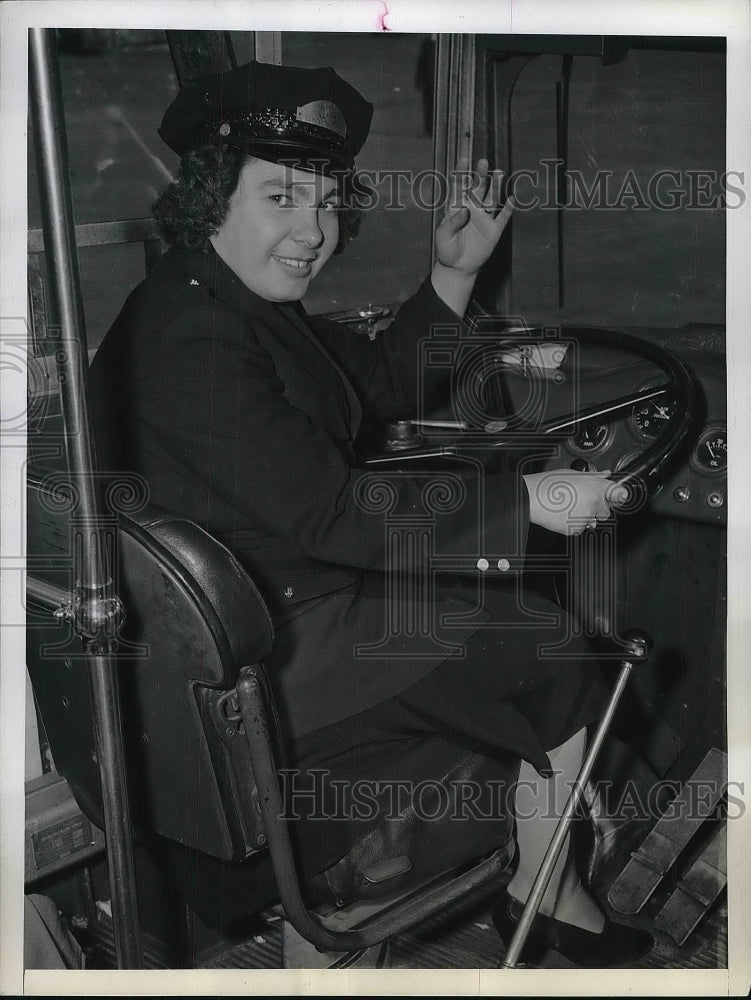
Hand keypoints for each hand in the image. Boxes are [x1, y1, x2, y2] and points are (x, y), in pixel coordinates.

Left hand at [434, 157, 513, 277]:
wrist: (457, 267)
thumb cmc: (447, 249)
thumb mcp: (443, 235)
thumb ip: (452, 222)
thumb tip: (465, 211)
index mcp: (457, 207)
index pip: (459, 186)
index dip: (461, 173)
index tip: (463, 159)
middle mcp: (472, 209)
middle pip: (477, 189)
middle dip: (480, 175)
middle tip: (483, 163)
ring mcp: (484, 218)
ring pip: (491, 199)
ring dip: (495, 186)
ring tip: (499, 173)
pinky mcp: (493, 230)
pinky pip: (502, 218)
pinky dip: (508, 209)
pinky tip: (511, 199)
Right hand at [522, 469, 627, 535]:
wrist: (532, 498)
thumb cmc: (548, 484)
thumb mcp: (573, 474)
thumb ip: (593, 476)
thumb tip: (605, 475)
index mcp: (595, 486)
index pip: (618, 493)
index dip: (618, 496)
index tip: (618, 497)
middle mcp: (594, 502)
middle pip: (605, 511)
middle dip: (596, 508)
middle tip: (580, 501)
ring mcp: (586, 517)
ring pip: (592, 520)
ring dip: (584, 516)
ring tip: (567, 506)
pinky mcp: (577, 528)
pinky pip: (580, 528)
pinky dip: (573, 524)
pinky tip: (563, 514)